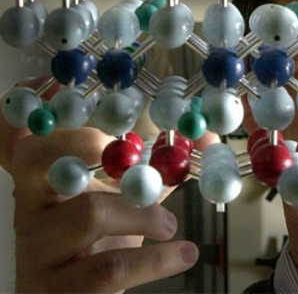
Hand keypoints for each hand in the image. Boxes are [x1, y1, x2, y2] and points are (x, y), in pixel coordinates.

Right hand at [0, 78, 199, 292]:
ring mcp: (36, 251)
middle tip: (134, 163)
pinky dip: (157, 259)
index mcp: (41, 178)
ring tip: (169, 226)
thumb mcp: (127, 197)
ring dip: (142, 214)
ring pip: (87, 212)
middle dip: (92, 146)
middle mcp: (29, 206)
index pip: (24, 131)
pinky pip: (108, 267)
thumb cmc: (105, 241)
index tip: (81, 91)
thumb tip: (205, 135)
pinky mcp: (55, 291)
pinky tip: (184, 254)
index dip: (42, 105)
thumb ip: (158, 167)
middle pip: (40, 156)